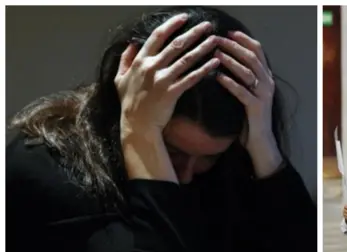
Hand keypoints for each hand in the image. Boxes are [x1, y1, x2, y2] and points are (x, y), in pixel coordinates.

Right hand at [116, 14, 219, 134]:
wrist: (137, 125)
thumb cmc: (129, 104)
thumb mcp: (119, 79)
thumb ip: (125, 60)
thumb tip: (131, 45)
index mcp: (140, 60)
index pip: (158, 36)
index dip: (172, 25)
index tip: (184, 17)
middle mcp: (152, 66)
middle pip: (176, 44)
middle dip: (193, 32)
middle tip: (207, 25)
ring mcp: (163, 79)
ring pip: (186, 59)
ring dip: (202, 48)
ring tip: (215, 40)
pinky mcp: (173, 92)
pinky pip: (191, 78)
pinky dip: (204, 69)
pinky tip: (214, 62)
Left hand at [214, 31, 281, 176]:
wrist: (260, 141)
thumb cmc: (250, 118)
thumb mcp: (248, 93)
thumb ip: (243, 78)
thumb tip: (225, 60)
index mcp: (266, 77)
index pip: (257, 51)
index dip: (243, 39)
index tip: (228, 32)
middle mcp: (268, 83)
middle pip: (252, 57)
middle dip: (233, 46)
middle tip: (217, 39)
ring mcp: (264, 95)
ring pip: (247, 71)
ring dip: (230, 60)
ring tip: (215, 53)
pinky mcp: (257, 107)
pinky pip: (242, 91)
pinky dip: (230, 82)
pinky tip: (218, 76)